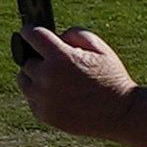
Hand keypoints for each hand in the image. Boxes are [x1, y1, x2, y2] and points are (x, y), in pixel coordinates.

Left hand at [9, 21, 133, 135]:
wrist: (122, 114)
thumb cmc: (112, 78)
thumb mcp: (99, 48)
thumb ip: (75, 34)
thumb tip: (56, 36)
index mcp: (61, 57)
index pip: (32, 36)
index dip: (29, 31)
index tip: (28, 31)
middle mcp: (48, 77)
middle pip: (26, 60)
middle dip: (38, 58)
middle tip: (52, 62)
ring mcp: (44, 98)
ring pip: (24, 81)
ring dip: (33, 77)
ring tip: (52, 78)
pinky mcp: (45, 115)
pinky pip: (32, 100)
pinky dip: (39, 96)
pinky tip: (57, 95)